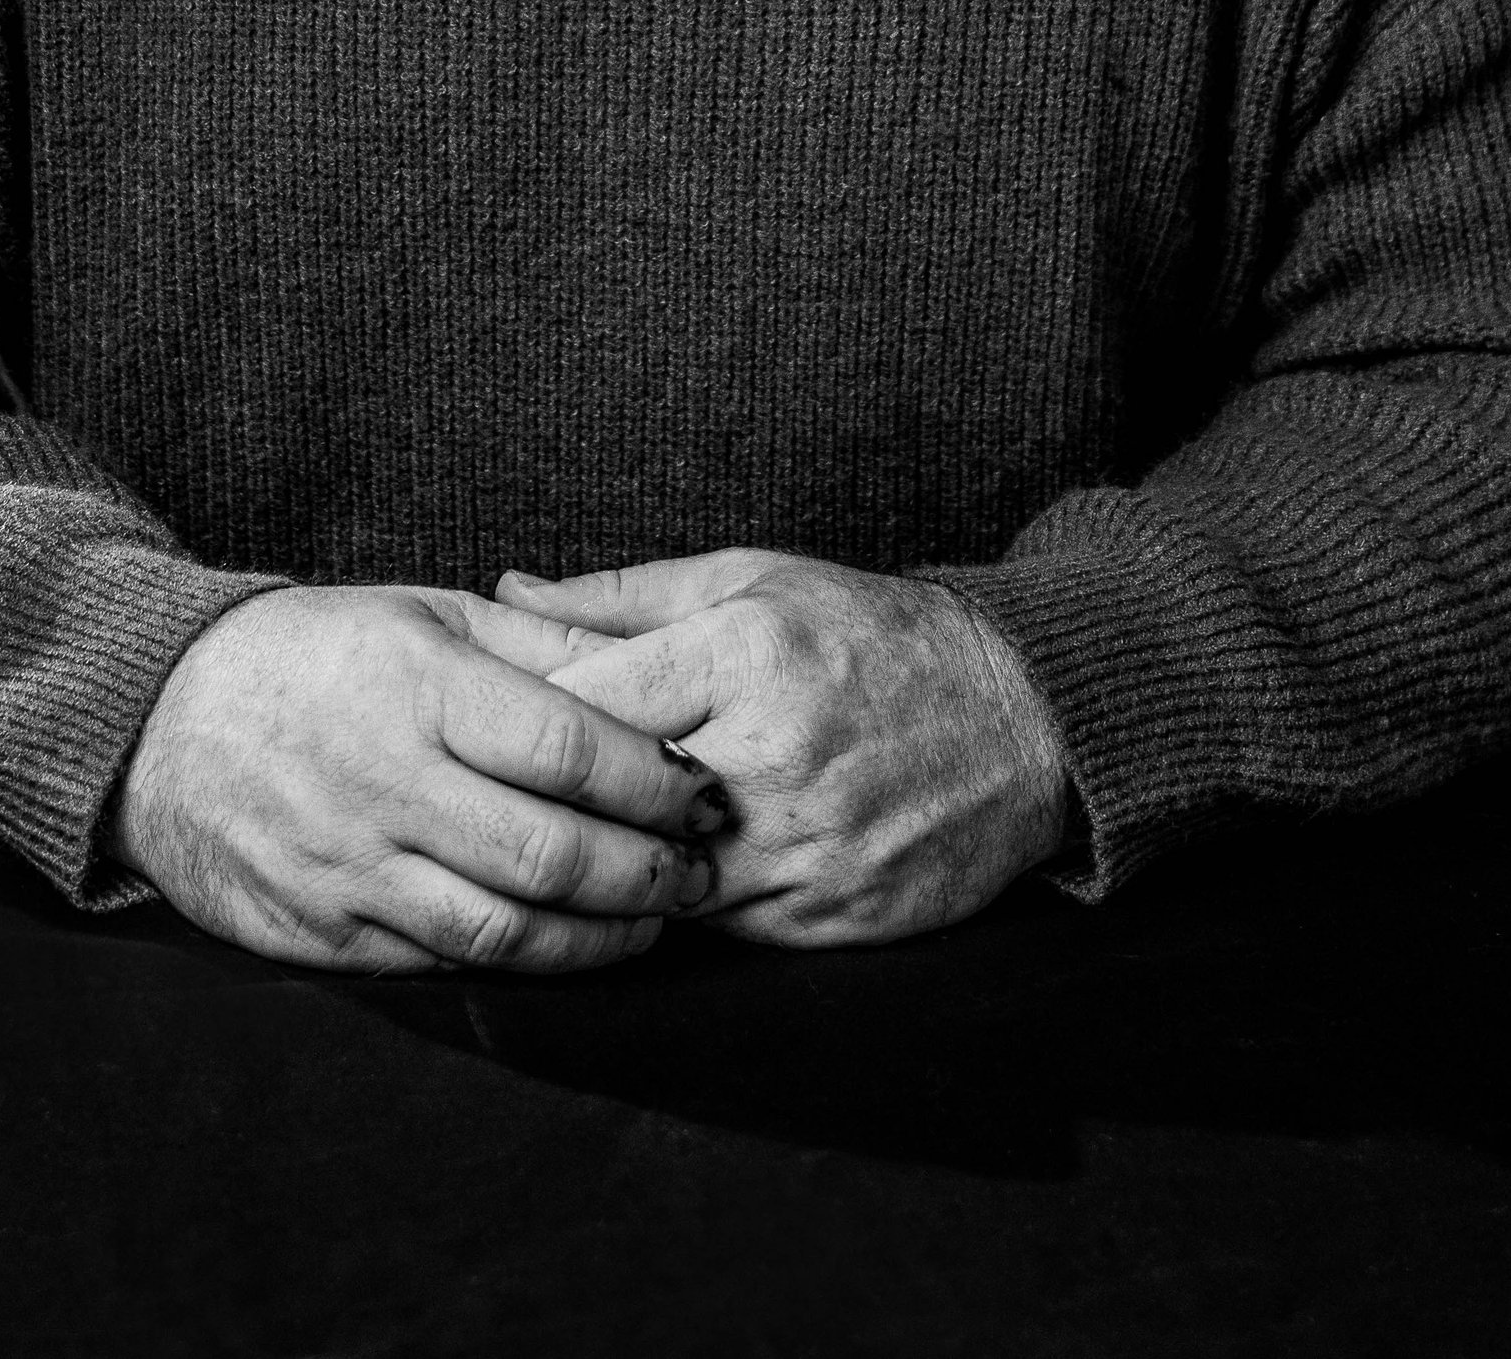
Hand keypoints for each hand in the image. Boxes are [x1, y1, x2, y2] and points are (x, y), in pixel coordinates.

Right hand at [105, 583, 729, 974]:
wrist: (156, 723)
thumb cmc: (312, 655)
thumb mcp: (421, 611)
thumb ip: (536, 639)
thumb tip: (647, 663)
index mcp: (417, 685)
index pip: (570, 749)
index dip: (656, 780)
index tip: (707, 791)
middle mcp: (384, 782)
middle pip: (551, 854)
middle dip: (651, 873)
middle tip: (705, 870)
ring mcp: (349, 867)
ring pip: (504, 932)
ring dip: (601, 938)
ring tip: (657, 920)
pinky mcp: (322, 933)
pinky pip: (440, 965)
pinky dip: (520, 964)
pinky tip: (566, 945)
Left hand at [493, 549, 1067, 949]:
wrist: (1019, 719)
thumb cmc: (866, 633)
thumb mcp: (751, 578)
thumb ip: (623, 595)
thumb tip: (506, 594)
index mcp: (746, 653)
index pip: (585, 705)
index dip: (525, 723)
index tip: (491, 729)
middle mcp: (774, 756)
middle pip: (610, 805)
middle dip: (558, 805)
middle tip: (512, 799)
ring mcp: (807, 848)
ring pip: (658, 884)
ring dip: (618, 868)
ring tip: (580, 844)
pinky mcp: (833, 920)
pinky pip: (722, 932)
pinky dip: (688, 908)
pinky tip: (666, 878)